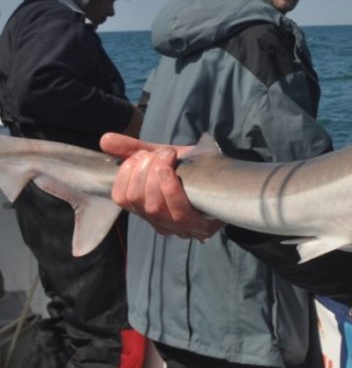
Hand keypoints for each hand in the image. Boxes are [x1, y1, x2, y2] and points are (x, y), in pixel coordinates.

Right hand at [100, 133, 223, 239]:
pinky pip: (178, 212)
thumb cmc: (194, 169)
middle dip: (143, 172)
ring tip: (168, 157)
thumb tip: (104, 139)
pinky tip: (171, 172)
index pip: (121, 198)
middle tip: (160, 154)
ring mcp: (180, 228)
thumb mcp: (163, 156)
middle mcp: (160, 223)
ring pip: (154, 207)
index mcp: (147, 208)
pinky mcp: (201, 227)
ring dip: (156, 177)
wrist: (231, 176)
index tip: (140, 155)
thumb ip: (135, 149)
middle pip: (138, 202)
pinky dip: (170, 189)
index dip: (125, 174)